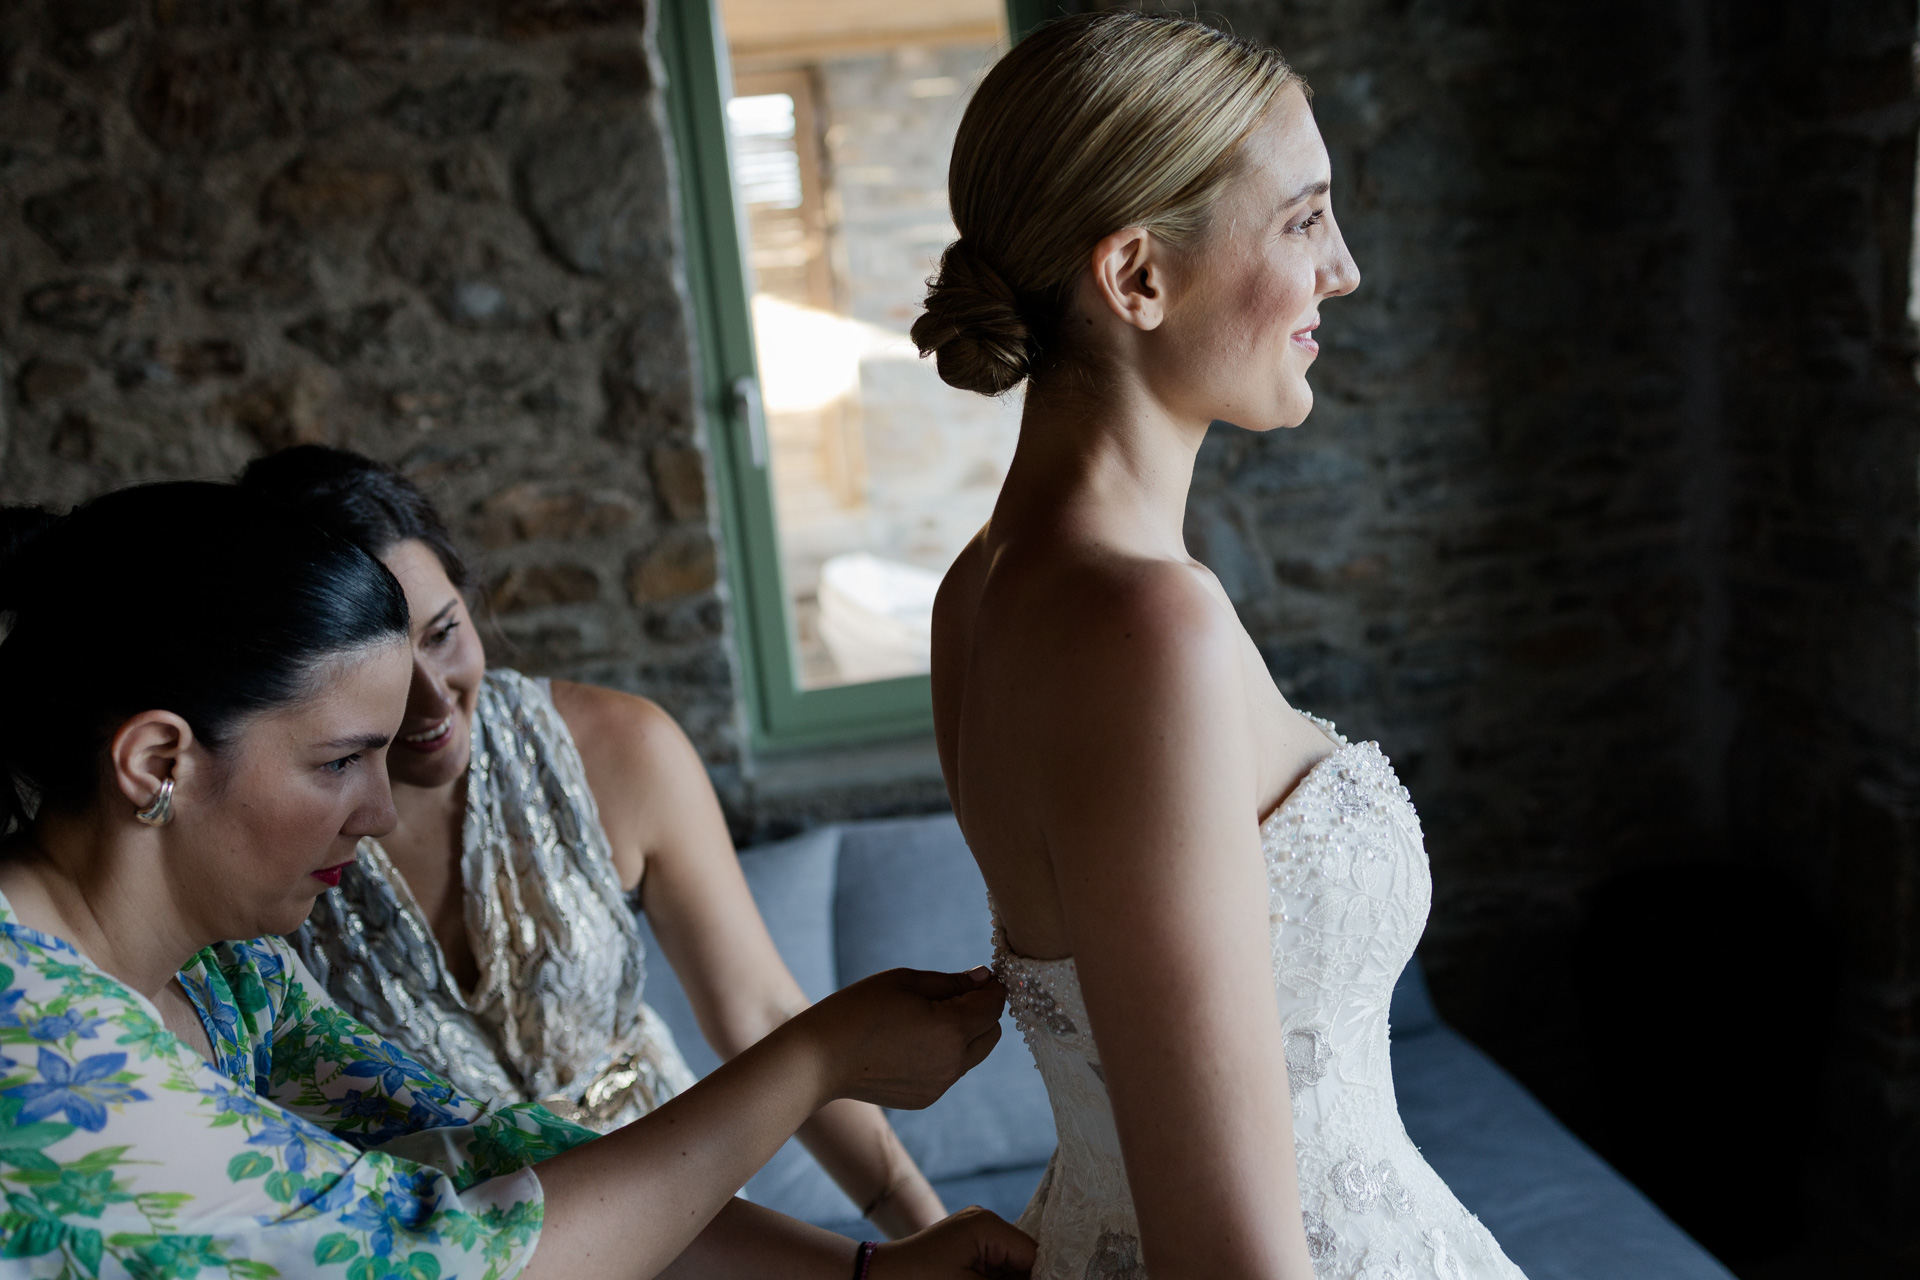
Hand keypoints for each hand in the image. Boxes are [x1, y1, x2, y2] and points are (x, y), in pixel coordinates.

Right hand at [795, 967, 1004, 1108]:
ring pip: (972, 1055)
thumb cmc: (860, 1009)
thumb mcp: (906, 982)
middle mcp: (953, 1063)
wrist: (821, 1058)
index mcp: (951, 1029)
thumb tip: (983, 978)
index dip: (991, 987)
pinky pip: (949, 1071)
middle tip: (954, 996)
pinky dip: (943, 1055)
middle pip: (991, 1033)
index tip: (980, 977)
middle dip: (983, 1012)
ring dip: (964, 1035)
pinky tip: (910, 1043)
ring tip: (926, 1019)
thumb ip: (952, 982)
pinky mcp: (925, 1099)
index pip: (994, 1005)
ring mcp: (940, 1085)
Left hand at [870, 1206, 1035, 1278]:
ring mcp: (974, 1231)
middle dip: (1021, 1279)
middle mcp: (985, 1221)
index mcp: (989, 1225)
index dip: (1042, 1276)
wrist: (879, 1278)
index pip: (1033, 1254)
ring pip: (1008, 1265)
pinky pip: (991, 1264)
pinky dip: (992, 1279)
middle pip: (1022, 1259)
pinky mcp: (965, 1245)